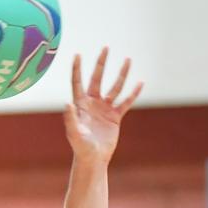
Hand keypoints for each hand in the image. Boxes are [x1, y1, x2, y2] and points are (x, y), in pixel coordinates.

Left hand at [65, 48, 142, 164]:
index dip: (77, 69)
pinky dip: (133, 93)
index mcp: (80, 105)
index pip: (78, 82)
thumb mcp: (74, 133)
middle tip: (106, 48)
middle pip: (97, 79)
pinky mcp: (115, 117)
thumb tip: (67, 102)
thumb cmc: (80, 148)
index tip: (78, 54)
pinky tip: (140, 83)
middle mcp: (92, 103)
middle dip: (101, 64)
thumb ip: (70, 118)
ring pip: (114, 87)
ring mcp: (104, 109)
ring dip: (121, 74)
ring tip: (128, 59)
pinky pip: (126, 102)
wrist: (93, 159)